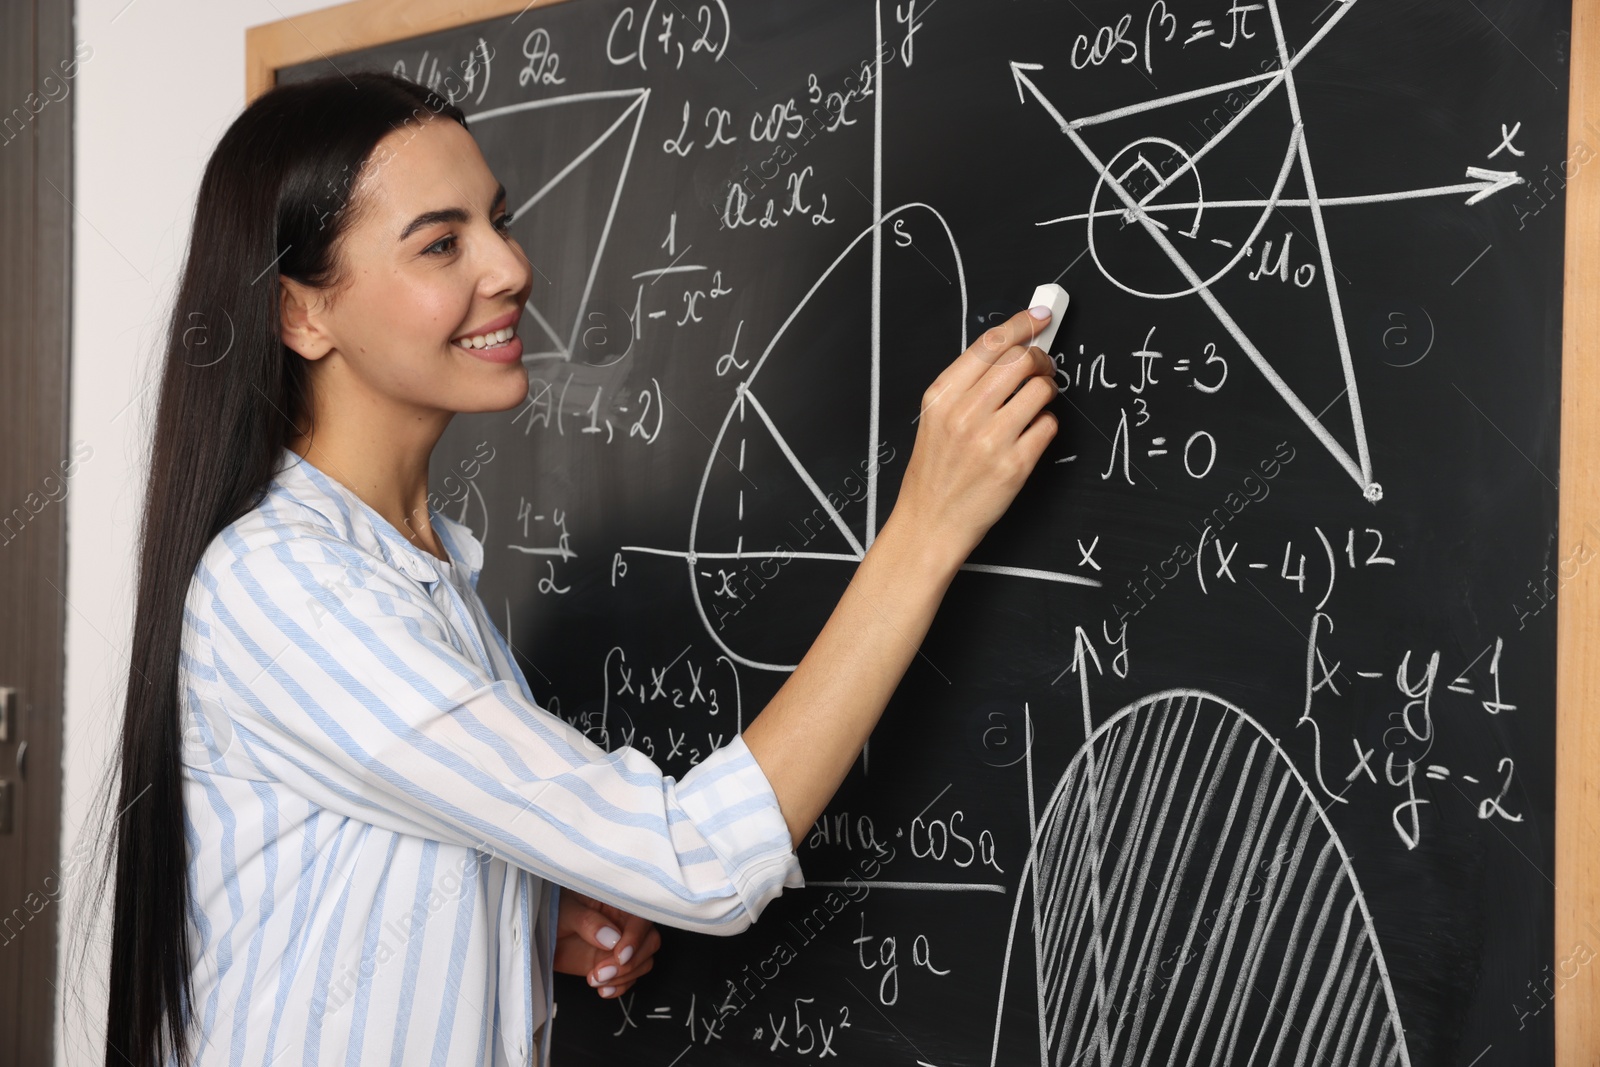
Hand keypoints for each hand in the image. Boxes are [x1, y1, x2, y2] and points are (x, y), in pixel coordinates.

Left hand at [552, 889, 660, 998]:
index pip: (641, 917)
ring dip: (624, 977)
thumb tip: (611, 938)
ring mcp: (622, 945)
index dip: (636, 937)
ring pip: (644, 962)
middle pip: (650, 942)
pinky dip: (620, 987)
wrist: (539, 933)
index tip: (620, 955)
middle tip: (601, 972)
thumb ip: (587, 922)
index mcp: (618, 901)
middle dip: (630, 963)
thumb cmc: (552, 912)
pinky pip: (630, 978)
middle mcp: (625, 922)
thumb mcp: (566, 911)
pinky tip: (603, 989)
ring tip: (595, 980)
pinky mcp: (615, 964)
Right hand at [889, 306, 1060, 563]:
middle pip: (1021, 360)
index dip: (1021, 324)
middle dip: (1040, 359)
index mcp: (942, 396)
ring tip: (1036, 404)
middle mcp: (965, 414)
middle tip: (1043, 368)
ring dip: (1047, 392)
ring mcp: (991, 440)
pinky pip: (1048, 426)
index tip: (1040, 317)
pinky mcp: (1014, 465)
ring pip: (1040, 390)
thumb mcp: (936, 417)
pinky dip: (1046, 426)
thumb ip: (968, 383)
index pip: (989, 343)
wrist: (930, 521)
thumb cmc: (935, 470)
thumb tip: (1012, 347)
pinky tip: (1030, 435)